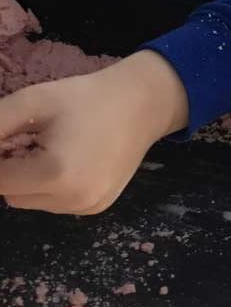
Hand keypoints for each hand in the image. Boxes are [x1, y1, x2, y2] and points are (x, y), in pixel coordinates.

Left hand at [0, 51, 189, 214]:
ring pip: (32, 202)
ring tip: (50, 149)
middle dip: (9, 170)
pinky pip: (55, 204)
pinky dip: (51, 187)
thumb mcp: (33, 101)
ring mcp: (87, 207)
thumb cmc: (86, 98)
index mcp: (55, 173)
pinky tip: (69, 162)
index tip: (9, 135)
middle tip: (27, 139)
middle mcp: (73, 199)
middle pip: (11, 195)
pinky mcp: (96, 208)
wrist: (141, 105)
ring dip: (28, 181)